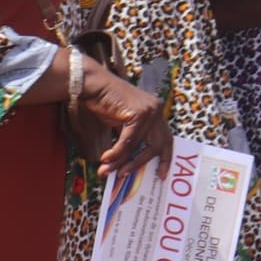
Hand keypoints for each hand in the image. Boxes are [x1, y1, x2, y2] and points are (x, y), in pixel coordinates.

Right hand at [75, 64, 166, 178]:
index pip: (166, 138)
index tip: (162, 175)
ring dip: (123, 161)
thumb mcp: (122, 125)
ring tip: (108, 171)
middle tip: (128, 176)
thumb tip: (125, 165)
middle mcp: (157, 111)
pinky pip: (129, 140)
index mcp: (156, 113)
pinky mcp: (138, 113)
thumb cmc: (105, 103)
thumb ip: (130, 140)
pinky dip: (117, 152)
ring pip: (140, 145)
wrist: (94, 85)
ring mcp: (150, 111)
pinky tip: (106, 158)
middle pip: (158, 144)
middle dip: (144, 163)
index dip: (165, 157)